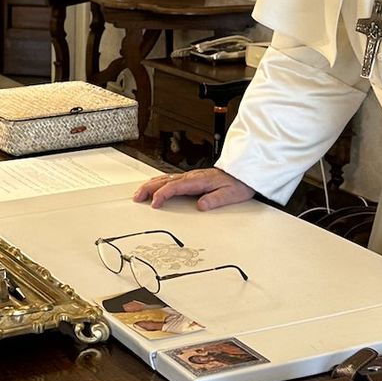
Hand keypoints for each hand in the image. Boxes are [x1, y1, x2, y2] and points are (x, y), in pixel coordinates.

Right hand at [133, 167, 254, 211]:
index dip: (162, 194)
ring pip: (165, 178)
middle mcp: (192, 176)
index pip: (175, 186)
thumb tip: (201, 206)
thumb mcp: (230, 194)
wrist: (244, 173)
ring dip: (150, 185)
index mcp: (198, 180)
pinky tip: (154, 186)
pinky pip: (170, 179)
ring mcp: (190, 176)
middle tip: (137, 198)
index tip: (154, 203)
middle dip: (148, 188)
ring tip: (139, 193)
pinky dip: (158, 183)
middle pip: (164, 180)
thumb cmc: (238, 183)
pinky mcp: (191, 178)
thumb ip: (215, 200)